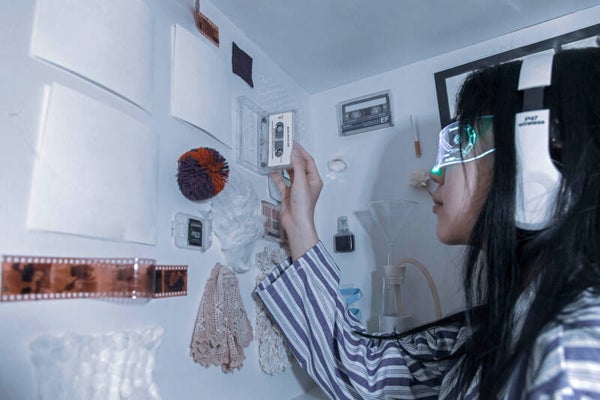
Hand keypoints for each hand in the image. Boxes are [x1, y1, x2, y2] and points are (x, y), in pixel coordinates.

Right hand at [270, 144, 322, 260]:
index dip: (301, 152)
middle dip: (291, 158)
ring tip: (278, 158)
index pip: (308, 162)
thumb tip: (295, 153)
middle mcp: (306, 184)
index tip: (294, 144)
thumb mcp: (301, 182)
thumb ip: (297, 166)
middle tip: (284, 149)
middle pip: (298, 166)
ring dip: (284, 166)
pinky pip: (281, 182)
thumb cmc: (304, 207)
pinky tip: (273, 171)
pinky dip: (277, 177)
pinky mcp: (287, 194)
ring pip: (289, 173)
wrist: (296, 222)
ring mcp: (296, 189)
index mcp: (314, 180)